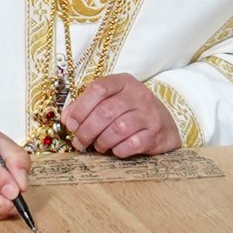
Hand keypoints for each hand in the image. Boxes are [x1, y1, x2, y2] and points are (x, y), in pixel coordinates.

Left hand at [64, 74, 180, 158]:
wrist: (165, 126)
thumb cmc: (131, 113)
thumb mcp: (112, 101)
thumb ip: (89, 106)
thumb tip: (68, 119)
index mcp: (124, 82)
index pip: (98, 88)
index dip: (80, 107)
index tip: (70, 123)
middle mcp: (139, 94)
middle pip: (106, 111)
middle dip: (87, 130)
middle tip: (79, 142)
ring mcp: (150, 114)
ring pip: (118, 128)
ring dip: (102, 141)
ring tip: (98, 146)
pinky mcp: (156, 134)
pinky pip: (132, 144)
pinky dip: (118, 150)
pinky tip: (115, 150)